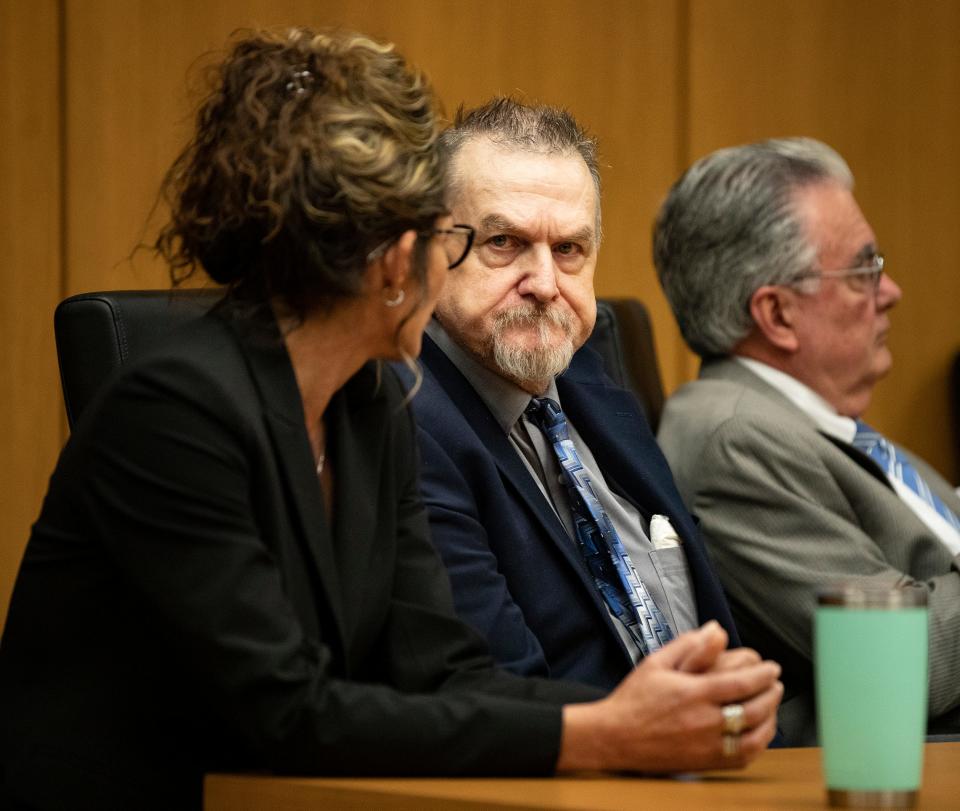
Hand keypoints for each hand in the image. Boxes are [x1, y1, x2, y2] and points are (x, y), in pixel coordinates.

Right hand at [557, 622, 782, 773]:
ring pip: (754, 736)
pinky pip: (743, 757)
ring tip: (772, 705)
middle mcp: (704, 721)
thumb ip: (689, 644)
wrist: (615, 737)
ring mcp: (707, 746)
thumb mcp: (656, 662)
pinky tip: (759, 732)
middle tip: (776, 684)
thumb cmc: (635, 697)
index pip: (741, 683)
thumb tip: (716, 629)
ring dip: (770, 719)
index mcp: (693, 693)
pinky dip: (758, 744)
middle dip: (772, 694)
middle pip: (754, 709)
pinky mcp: (705, 763)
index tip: (773, 668)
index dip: (763, 675)